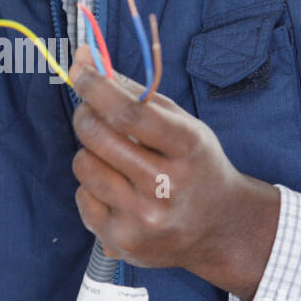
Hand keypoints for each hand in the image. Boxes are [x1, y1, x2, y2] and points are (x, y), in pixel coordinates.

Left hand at [69, 45, 279, 300]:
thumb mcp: (181, 124)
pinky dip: (93, 187)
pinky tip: (118, 191)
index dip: (96, 87)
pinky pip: (83, 197)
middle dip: (85, 116)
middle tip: (89, 113)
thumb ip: (134, 91)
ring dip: (89, 153)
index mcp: (187, 148)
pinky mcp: (121, 241)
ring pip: (84, 166)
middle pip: (98, 138)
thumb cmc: (195, 165)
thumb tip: (83, 59)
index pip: (130, 112)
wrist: (220, 228)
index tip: (80, 71)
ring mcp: (142, 218)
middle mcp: (166, 186)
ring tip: (113, 159)